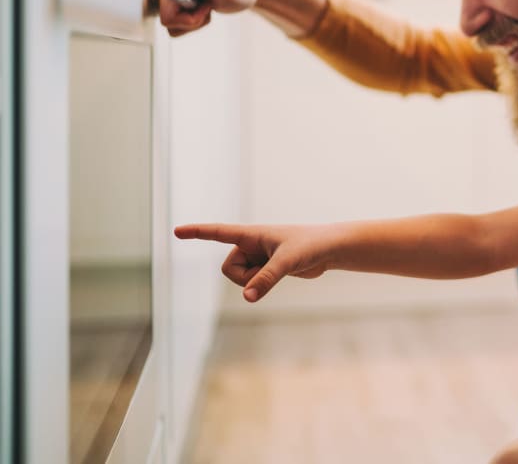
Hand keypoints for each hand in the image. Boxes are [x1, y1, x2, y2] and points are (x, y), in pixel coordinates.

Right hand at [159, 0, 266, 36]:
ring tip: (207, 7)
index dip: (186, 17)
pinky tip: (204, 9)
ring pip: (172, 25)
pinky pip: (178, 25)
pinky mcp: (176, 3)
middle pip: (167, 20)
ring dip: (193, 22)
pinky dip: (193, 22)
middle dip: (191, 20)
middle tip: (208, 7)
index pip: (165, 12)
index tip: (205, 6)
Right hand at [174, 223, 333, 300]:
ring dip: (256, 281)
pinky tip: (283, 271)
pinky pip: (252, 284)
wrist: (329, 250)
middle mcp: (250, 245)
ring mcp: (257, 258)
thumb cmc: (310, 246)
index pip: (218, 232)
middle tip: (271, 267)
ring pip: (240, 280)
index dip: (197, 233)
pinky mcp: (265, 269)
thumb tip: (246, 298)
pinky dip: (262, 284)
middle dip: (244, 277)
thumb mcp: (287, 262)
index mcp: (251, 234)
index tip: (176, 232)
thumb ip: (266, 279)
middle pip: (228, 270)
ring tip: (280, 268)